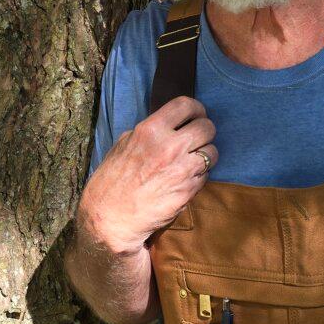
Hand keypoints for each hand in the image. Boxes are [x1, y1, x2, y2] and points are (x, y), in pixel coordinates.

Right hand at [78, 96, 217, 254]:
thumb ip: (148, 133)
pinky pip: (206, 175)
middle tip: (199, 138)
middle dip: (205, 132)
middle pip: (207, 127)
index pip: (186, 105)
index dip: (197, 109)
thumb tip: (167, 125)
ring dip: (206, 155)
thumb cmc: (112, 181)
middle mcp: (169, 147)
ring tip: (193, 160)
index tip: (197, 114)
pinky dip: (200, 175)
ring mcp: (181, 170)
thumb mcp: (123, 145)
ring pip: (212, 152)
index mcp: (150, 130)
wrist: (110, 218)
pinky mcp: (188, 191)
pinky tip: (187, 178)